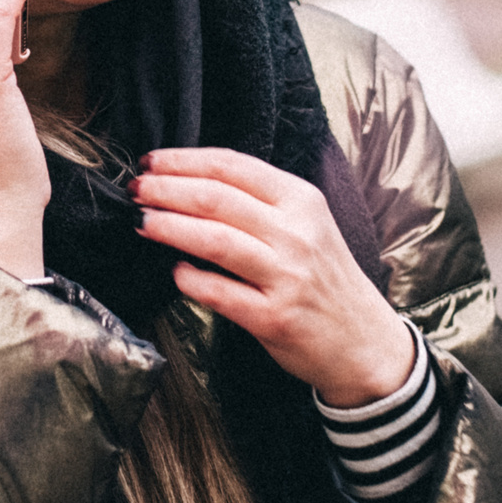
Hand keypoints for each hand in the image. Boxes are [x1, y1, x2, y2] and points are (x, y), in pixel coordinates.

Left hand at [131, 148, 413, 405]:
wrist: (365, 342)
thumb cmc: (325, 280)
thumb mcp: (307, 225)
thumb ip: (261, 204)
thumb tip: (192, 183)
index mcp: (302, 200)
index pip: (232, 166)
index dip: (184, 160)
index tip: (152, 161)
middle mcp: (296, 233)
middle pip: (216, 197)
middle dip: (166, 189)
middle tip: (136, 189)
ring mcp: (286, 276)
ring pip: (214, 240)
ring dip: (168, 227)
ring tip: (141, 222)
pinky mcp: (274, 317)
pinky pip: (219, 293)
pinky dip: (189, 280)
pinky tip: (174, 272)